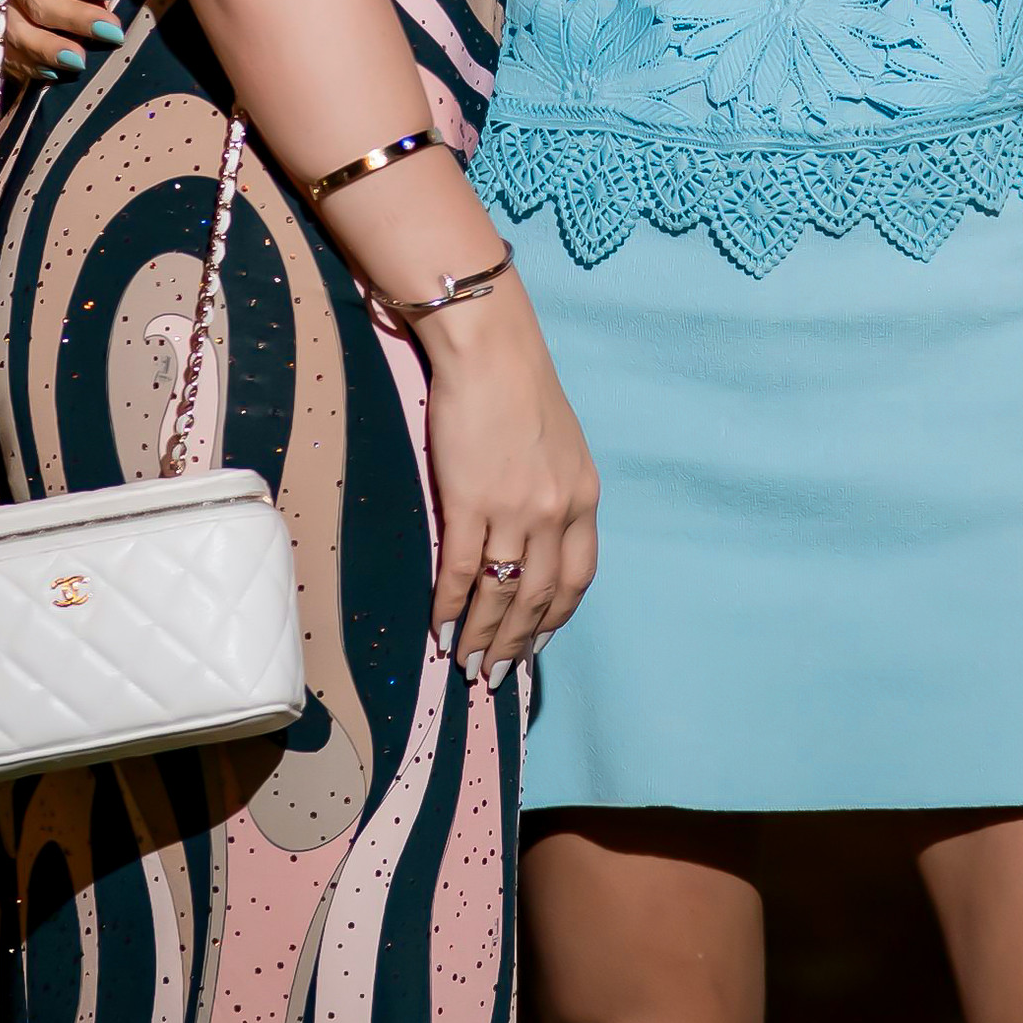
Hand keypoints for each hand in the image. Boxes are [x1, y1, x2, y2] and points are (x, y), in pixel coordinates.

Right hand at [419, 273, 599, 688]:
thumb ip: (556, 494)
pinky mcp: (469, 503)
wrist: (489, 348)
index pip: (577, 579)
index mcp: (583, 498)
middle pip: (539, 598)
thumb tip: (536, 541)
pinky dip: (450, 607)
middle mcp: (555, 512)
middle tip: (493, 674)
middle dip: (516, 644)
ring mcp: (513, 510)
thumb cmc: (520, 387)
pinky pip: (462, 572)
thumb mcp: (561, 446)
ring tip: (467, 664)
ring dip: (483, 637)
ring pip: (501, 595)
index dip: (555, 620)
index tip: (536, 645)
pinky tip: (439, 628)